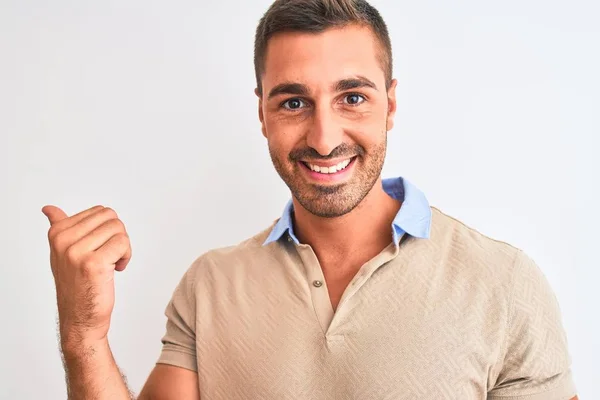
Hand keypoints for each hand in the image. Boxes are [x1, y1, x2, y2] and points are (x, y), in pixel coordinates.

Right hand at [42, 205, 131, 350]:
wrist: (80, 318)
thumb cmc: (76, 284)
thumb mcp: (63, 252)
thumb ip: (59, 227)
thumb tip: (49, 209)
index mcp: (57, 233)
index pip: (100, 211)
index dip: (107, 230)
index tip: (98, 248)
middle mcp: (63, 240)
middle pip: (111, 217)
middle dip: (117, 236)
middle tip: (109, 256)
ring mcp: (77, 252)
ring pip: (119, 230)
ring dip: (122, 248)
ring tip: (111, 264)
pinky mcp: (93, 263)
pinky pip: (123, 244)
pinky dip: (126, 257)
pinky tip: (116, 270)